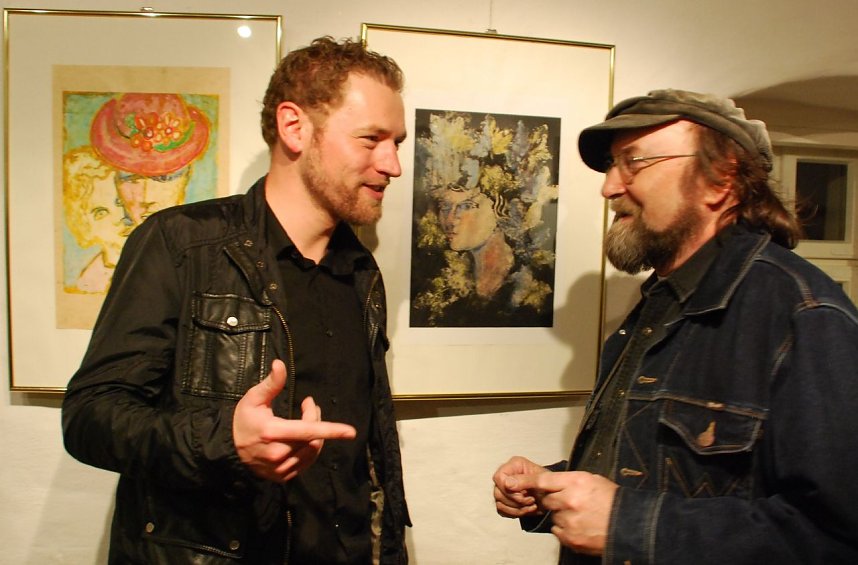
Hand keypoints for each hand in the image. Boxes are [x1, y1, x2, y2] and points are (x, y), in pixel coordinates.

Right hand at [233, 359, 355, 481]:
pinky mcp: (282, 476)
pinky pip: (306, 463)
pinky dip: (310, 449)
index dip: (331, 431)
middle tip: (310, 405)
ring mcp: (280, 468)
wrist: (228, 450)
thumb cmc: (243, 420)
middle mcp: (278, 453)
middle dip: (316, 419)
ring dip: (316, 435)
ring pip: (312, 451)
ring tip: (307, 421)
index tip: (350, 432)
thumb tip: (280, 364)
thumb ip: (271, 383)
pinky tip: (303, 439)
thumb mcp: (253, 398)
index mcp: (272, 432)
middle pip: (313, 437)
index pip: (308, 431)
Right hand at [492, 456, 546, 517]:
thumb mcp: (541, 480)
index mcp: (515, 465)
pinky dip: (515, 513)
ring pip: (499, 502)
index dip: (508, 488)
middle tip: (531, 500)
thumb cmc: (550, 485)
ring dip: (517, 508)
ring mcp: (505, 488)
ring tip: (531, 505)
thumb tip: (507, 483)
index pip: (499, 477)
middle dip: (516, 501)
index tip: (523, 493)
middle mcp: (507, 475)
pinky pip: (501, 510)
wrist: (554, 497)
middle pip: (498, 492)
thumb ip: (524, 480)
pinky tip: (526, 509)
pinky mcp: (505, 500)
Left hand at [509, 471, 617, 555]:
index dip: (525, 481)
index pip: (542, 480)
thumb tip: (551, 484)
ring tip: (582, 515)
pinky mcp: (570, 538)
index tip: (511, 482)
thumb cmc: (613, 501)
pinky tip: (581, 526)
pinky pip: (558, 530)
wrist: (629, 525)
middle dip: (553, 500)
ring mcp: (569, 521)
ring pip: (553, 515)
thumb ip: (569, 481)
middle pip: (545, 499)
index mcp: (576, 482)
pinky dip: (566, 529)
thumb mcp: (593, 480)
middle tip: (569, 501)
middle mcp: (569, 500)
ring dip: (562, 515)